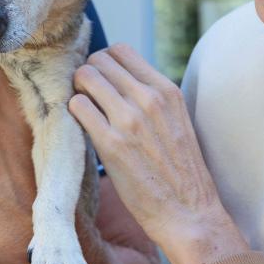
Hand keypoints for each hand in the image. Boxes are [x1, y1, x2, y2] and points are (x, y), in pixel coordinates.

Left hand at [69, 44, 248, 263]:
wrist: (189, 213)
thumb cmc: (180, 171)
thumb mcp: (176, 120)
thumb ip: (151, 98)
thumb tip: (117, 81)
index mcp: (166, 90)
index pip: (121, 50)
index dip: (103, 63)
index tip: (101, 82)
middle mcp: (148, 98)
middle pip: (98, 60)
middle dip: (87, 74)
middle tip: (87, 98)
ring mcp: (129, 119)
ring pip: (85, 77)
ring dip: (78, 91)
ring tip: (84, 112)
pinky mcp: (111, 144)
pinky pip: (77, 107)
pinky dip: (74, 113)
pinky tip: (82, 130)